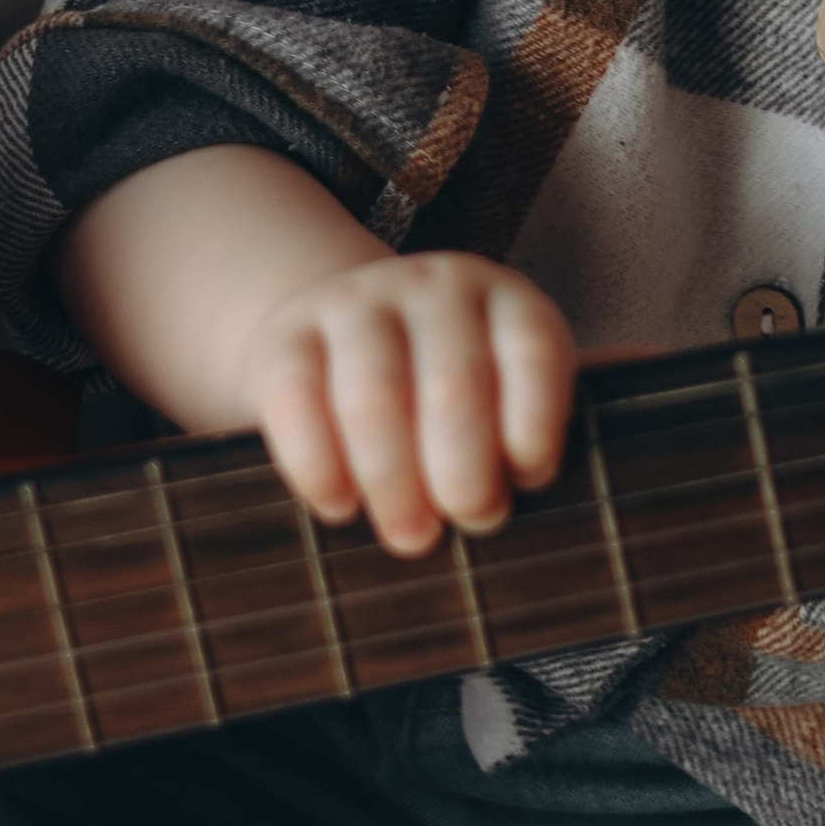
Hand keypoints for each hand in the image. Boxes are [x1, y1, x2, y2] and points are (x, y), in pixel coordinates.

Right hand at [235, 249, 576, 556]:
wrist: (345, 336)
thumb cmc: (448, 396)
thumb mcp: (505, 393)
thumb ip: (529, 437)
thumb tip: (529, 501)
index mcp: (506, 301)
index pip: (534, 351)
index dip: (537, 423)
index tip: (527, 479)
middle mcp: (434, 289)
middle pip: (453, 382)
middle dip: (464, 473)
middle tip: (467, 522)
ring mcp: (357, 304)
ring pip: (372, 397)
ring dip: (393, 483)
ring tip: (411, 536)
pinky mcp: (288, 335)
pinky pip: (296, 403)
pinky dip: (319, 468)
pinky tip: (341, 507)